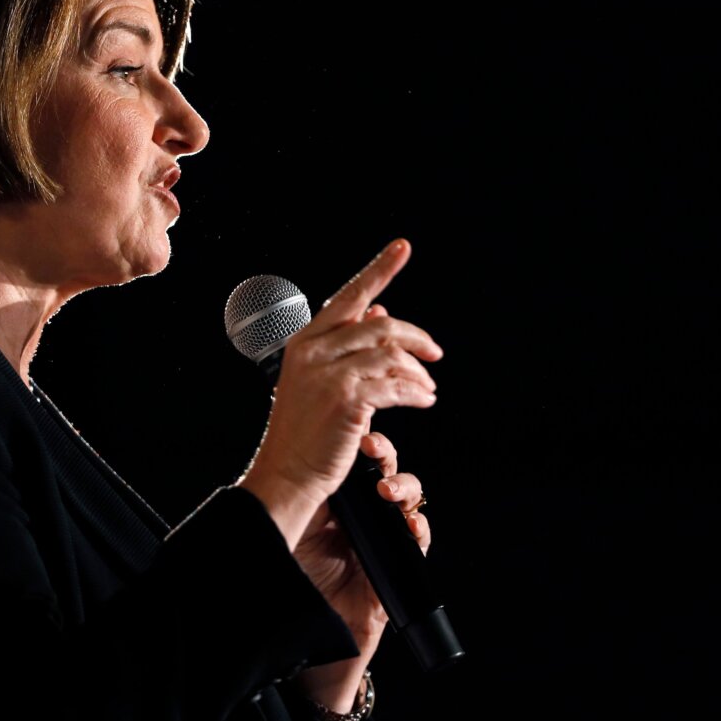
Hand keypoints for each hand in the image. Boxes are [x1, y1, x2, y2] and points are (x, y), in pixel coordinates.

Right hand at [238, 239, 441, 547]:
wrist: (286, 473)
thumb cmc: (302, 432)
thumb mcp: (317, 380)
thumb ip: (346, 345)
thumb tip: (379, 313)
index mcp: (305, 341)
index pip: (348, 296)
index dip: (379, 269)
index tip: (402, 248)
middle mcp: (315, 351)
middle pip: (381, 324)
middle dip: (416, 338)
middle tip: (434, 354)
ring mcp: (330, 374)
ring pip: (392, 355)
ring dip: (418, 372)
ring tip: (427, 388)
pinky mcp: (348, 399)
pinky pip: (396, 385)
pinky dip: (416, 392)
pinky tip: (423, 400)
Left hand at [292, 430, 431, 720]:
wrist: (299, 644)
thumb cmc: (286, 591)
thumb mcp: (285, 541)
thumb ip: (288, 512)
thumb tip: (280, 473)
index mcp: (331, 507)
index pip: (353, 466)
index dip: (360, 447)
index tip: (356, 435)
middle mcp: (358, 521)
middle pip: (384, 476)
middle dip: (386, 459)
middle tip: (373, 452)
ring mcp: (379, 544)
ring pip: (406, 505)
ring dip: (404, 491)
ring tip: (389, 493)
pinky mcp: (393, 571)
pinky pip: (415, 544)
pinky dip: (418, 531)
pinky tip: (410, 524)